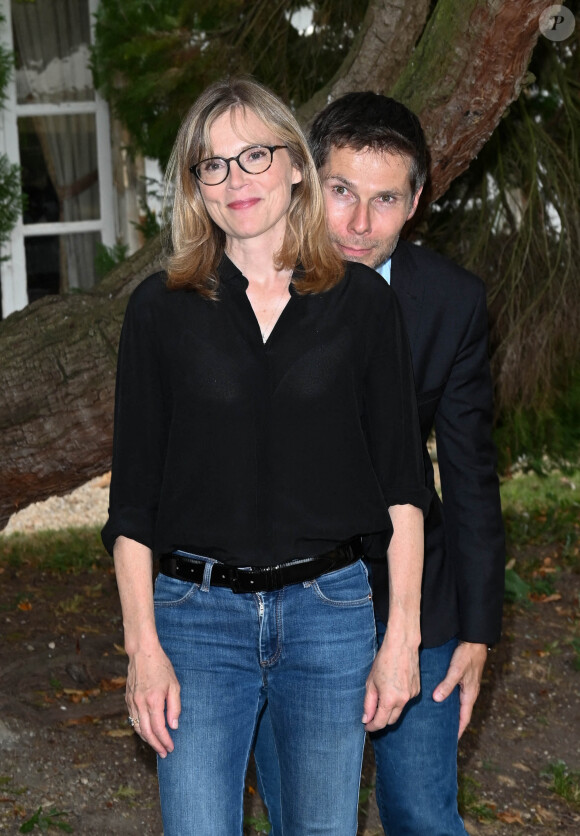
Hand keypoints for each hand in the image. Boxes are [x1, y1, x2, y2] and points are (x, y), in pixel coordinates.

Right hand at [126, 641, 180, 756]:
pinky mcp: (128, 699)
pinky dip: (140, 728)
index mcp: (154, 701)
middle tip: (164, 753)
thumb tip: (174, 726)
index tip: (171, 748)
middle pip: (147, 732)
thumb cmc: (161, 667)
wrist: (143, 653)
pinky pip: (133, 719)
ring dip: (147, 739)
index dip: (165, 741)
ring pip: (138, 727)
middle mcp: (140, 704)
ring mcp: (132, 702)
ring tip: (157, 745)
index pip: (159, 729)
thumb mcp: (174, 685)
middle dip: (156, 745)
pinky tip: (146, 731)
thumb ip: (175, 706)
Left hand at [362, 632, 419, 731]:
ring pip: (399, 711)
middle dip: (381, 720)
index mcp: (390, 699)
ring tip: (381, 695)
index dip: (372, 727)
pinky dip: (398, 700)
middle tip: (371, 715)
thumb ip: (368, 703)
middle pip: (391, 721)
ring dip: (390, 709)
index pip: (380, 723)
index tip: (366, 726)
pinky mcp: (417, 690)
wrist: (402, 646)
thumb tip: (366, 719)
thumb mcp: (371, 682)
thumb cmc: (383, 661)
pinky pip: (406, 701)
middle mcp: (403, 700)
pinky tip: (393, 686)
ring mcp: (412, 695)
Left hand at [432, 641, 486, 737]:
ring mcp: (467, 685)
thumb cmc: (467, 655)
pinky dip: (449, 700)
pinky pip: (456, 694)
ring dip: (450, 712)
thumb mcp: (456, 670)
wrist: (474, 639)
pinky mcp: (463, 678)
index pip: (464, 718)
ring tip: (438, 719)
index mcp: (470, 694)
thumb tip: (437, 699)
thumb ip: (447, 684)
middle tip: (442, 734)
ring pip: (458, 704)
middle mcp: (469, 692)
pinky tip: (439, 699)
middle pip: (461, 713)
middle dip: (453, 724)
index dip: (458, 731)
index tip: (451, 742)